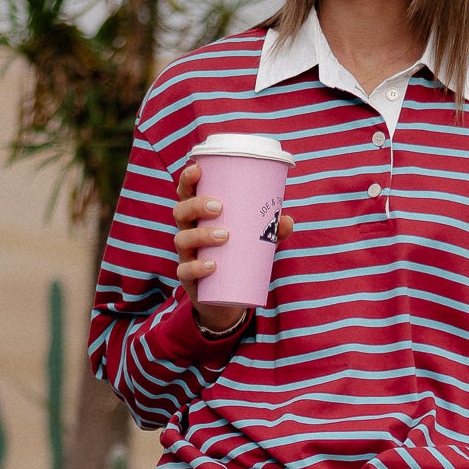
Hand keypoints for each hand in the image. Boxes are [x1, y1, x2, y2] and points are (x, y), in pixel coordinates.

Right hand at [174, 160, 294, 332]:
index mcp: (198, 216)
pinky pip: (185, 271)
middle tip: (220, 206)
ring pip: (182, 239)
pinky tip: (212, 266)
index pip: (186, 193)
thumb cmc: (238, 258)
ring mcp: (186, 255)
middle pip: (180, 212)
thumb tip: (287, 220)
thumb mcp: (256, 242)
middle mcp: (187, 232)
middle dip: (196, 205)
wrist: (226, 299)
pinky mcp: (188, 278)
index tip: (198, 169)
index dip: (187, 180)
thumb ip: (271, 231)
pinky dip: (197, 267)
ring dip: (201, 234)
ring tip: (225, 235)